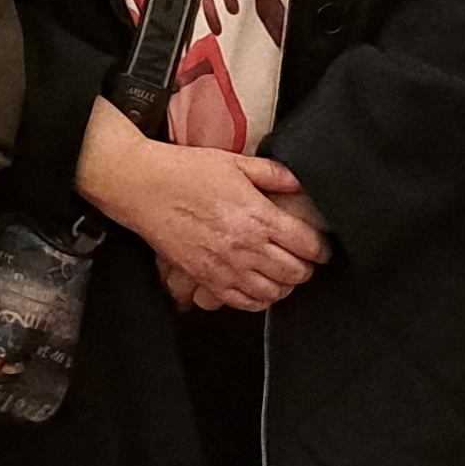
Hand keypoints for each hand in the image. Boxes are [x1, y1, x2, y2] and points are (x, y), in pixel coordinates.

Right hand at [74, 102, 326, 310]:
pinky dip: (259, 300)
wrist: (143, 187)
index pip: (308, 245)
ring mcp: (226, 267)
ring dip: (285, 285)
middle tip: (304, 260)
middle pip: (296, 273)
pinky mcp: (206, 279)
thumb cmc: (186, 171)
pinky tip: (259, 287)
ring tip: (283, 273)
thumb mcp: (235, 163)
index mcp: (258, 217)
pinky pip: (244, 303)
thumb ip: (272, 173)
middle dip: (306, 268)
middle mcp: (246, 247)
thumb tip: (298, 184)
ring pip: (274, 292)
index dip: (321, 249)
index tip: (321, 247)